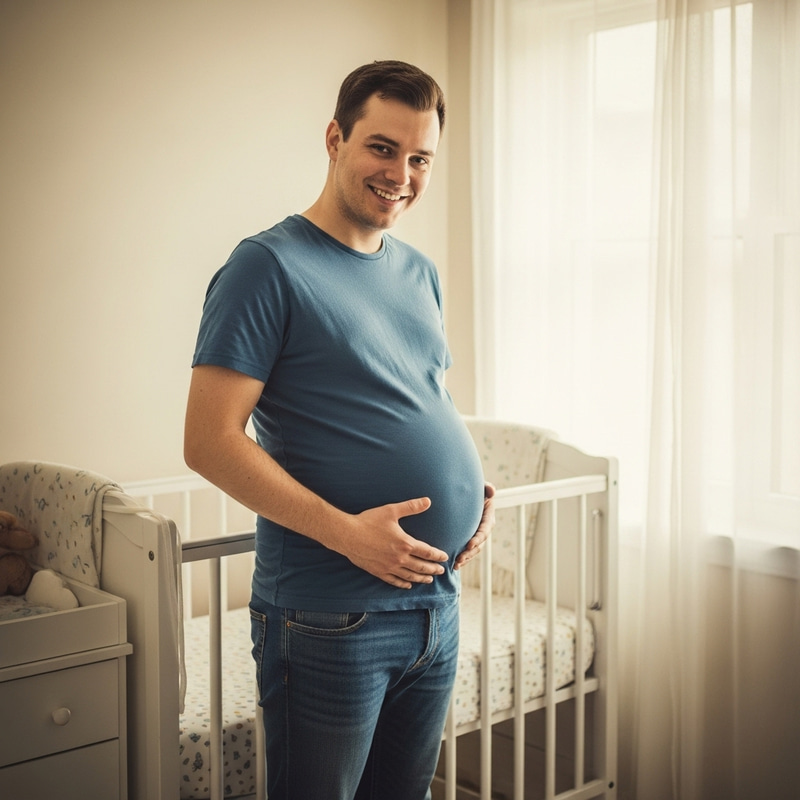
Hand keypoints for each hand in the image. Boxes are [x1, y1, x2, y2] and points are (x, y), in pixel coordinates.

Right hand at [335, 497, 449, 588]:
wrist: (348, 535)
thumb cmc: (369, 521)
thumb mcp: (392, 511)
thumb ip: (411, 507)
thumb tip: (428, 501)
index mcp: (405, 544)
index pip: (427, 552)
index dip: (437, 555)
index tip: (444, 557)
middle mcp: (399, 558)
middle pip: (421, 567)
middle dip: (433, 569)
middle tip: (441, 571)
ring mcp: (389, 567)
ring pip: (410, 576)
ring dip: (421, 578)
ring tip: (429, 580)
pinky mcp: (378, 572)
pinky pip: (394, 581)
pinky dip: (403, 584)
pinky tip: (408, 585)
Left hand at [454, 482, 495, 569]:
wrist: (464, 494)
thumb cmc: (473, 489)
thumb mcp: (480, 487)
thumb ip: (486, 487)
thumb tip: (491, 490)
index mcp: (488, 517)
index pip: (484, 529)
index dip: (478, 538)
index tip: (469, 544)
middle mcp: (484, 528)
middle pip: (479, 544)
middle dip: (470, 553)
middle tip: (459, 558)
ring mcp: (477, 535)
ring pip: (473, 551)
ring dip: (466, 558)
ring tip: (456, 564)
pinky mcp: (469, 539)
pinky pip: (467, 552)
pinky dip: (462, 559)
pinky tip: (454, 566)